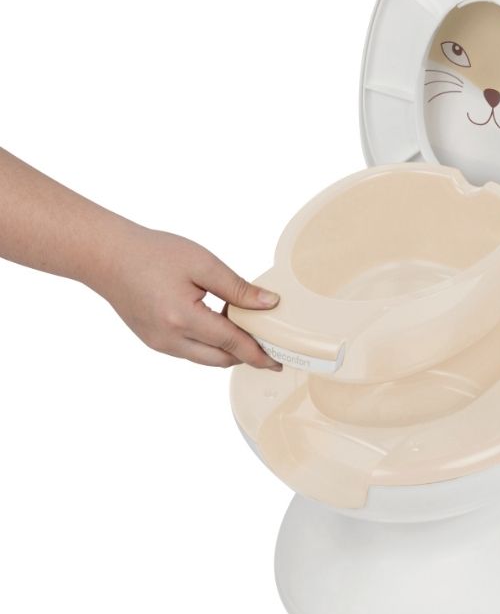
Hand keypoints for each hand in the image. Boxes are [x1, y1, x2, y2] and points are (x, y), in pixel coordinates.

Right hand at [89, 225, 281, 368]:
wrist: (106, 255)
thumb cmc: (152, 253)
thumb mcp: (202, 264)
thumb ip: (238, 288)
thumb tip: (270, 304)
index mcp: (183, 319)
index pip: (233, 344)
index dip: (260, 353)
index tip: (279, 360)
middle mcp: (170, 339)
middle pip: (221, 359)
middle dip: (247, 357)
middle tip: (270, 349)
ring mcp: (158, 343)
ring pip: (205, 359)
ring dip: (228, 352)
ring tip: (248, 334)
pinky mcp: (153, 341)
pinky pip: (190, 352)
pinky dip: (209, 346)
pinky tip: (220, 328)